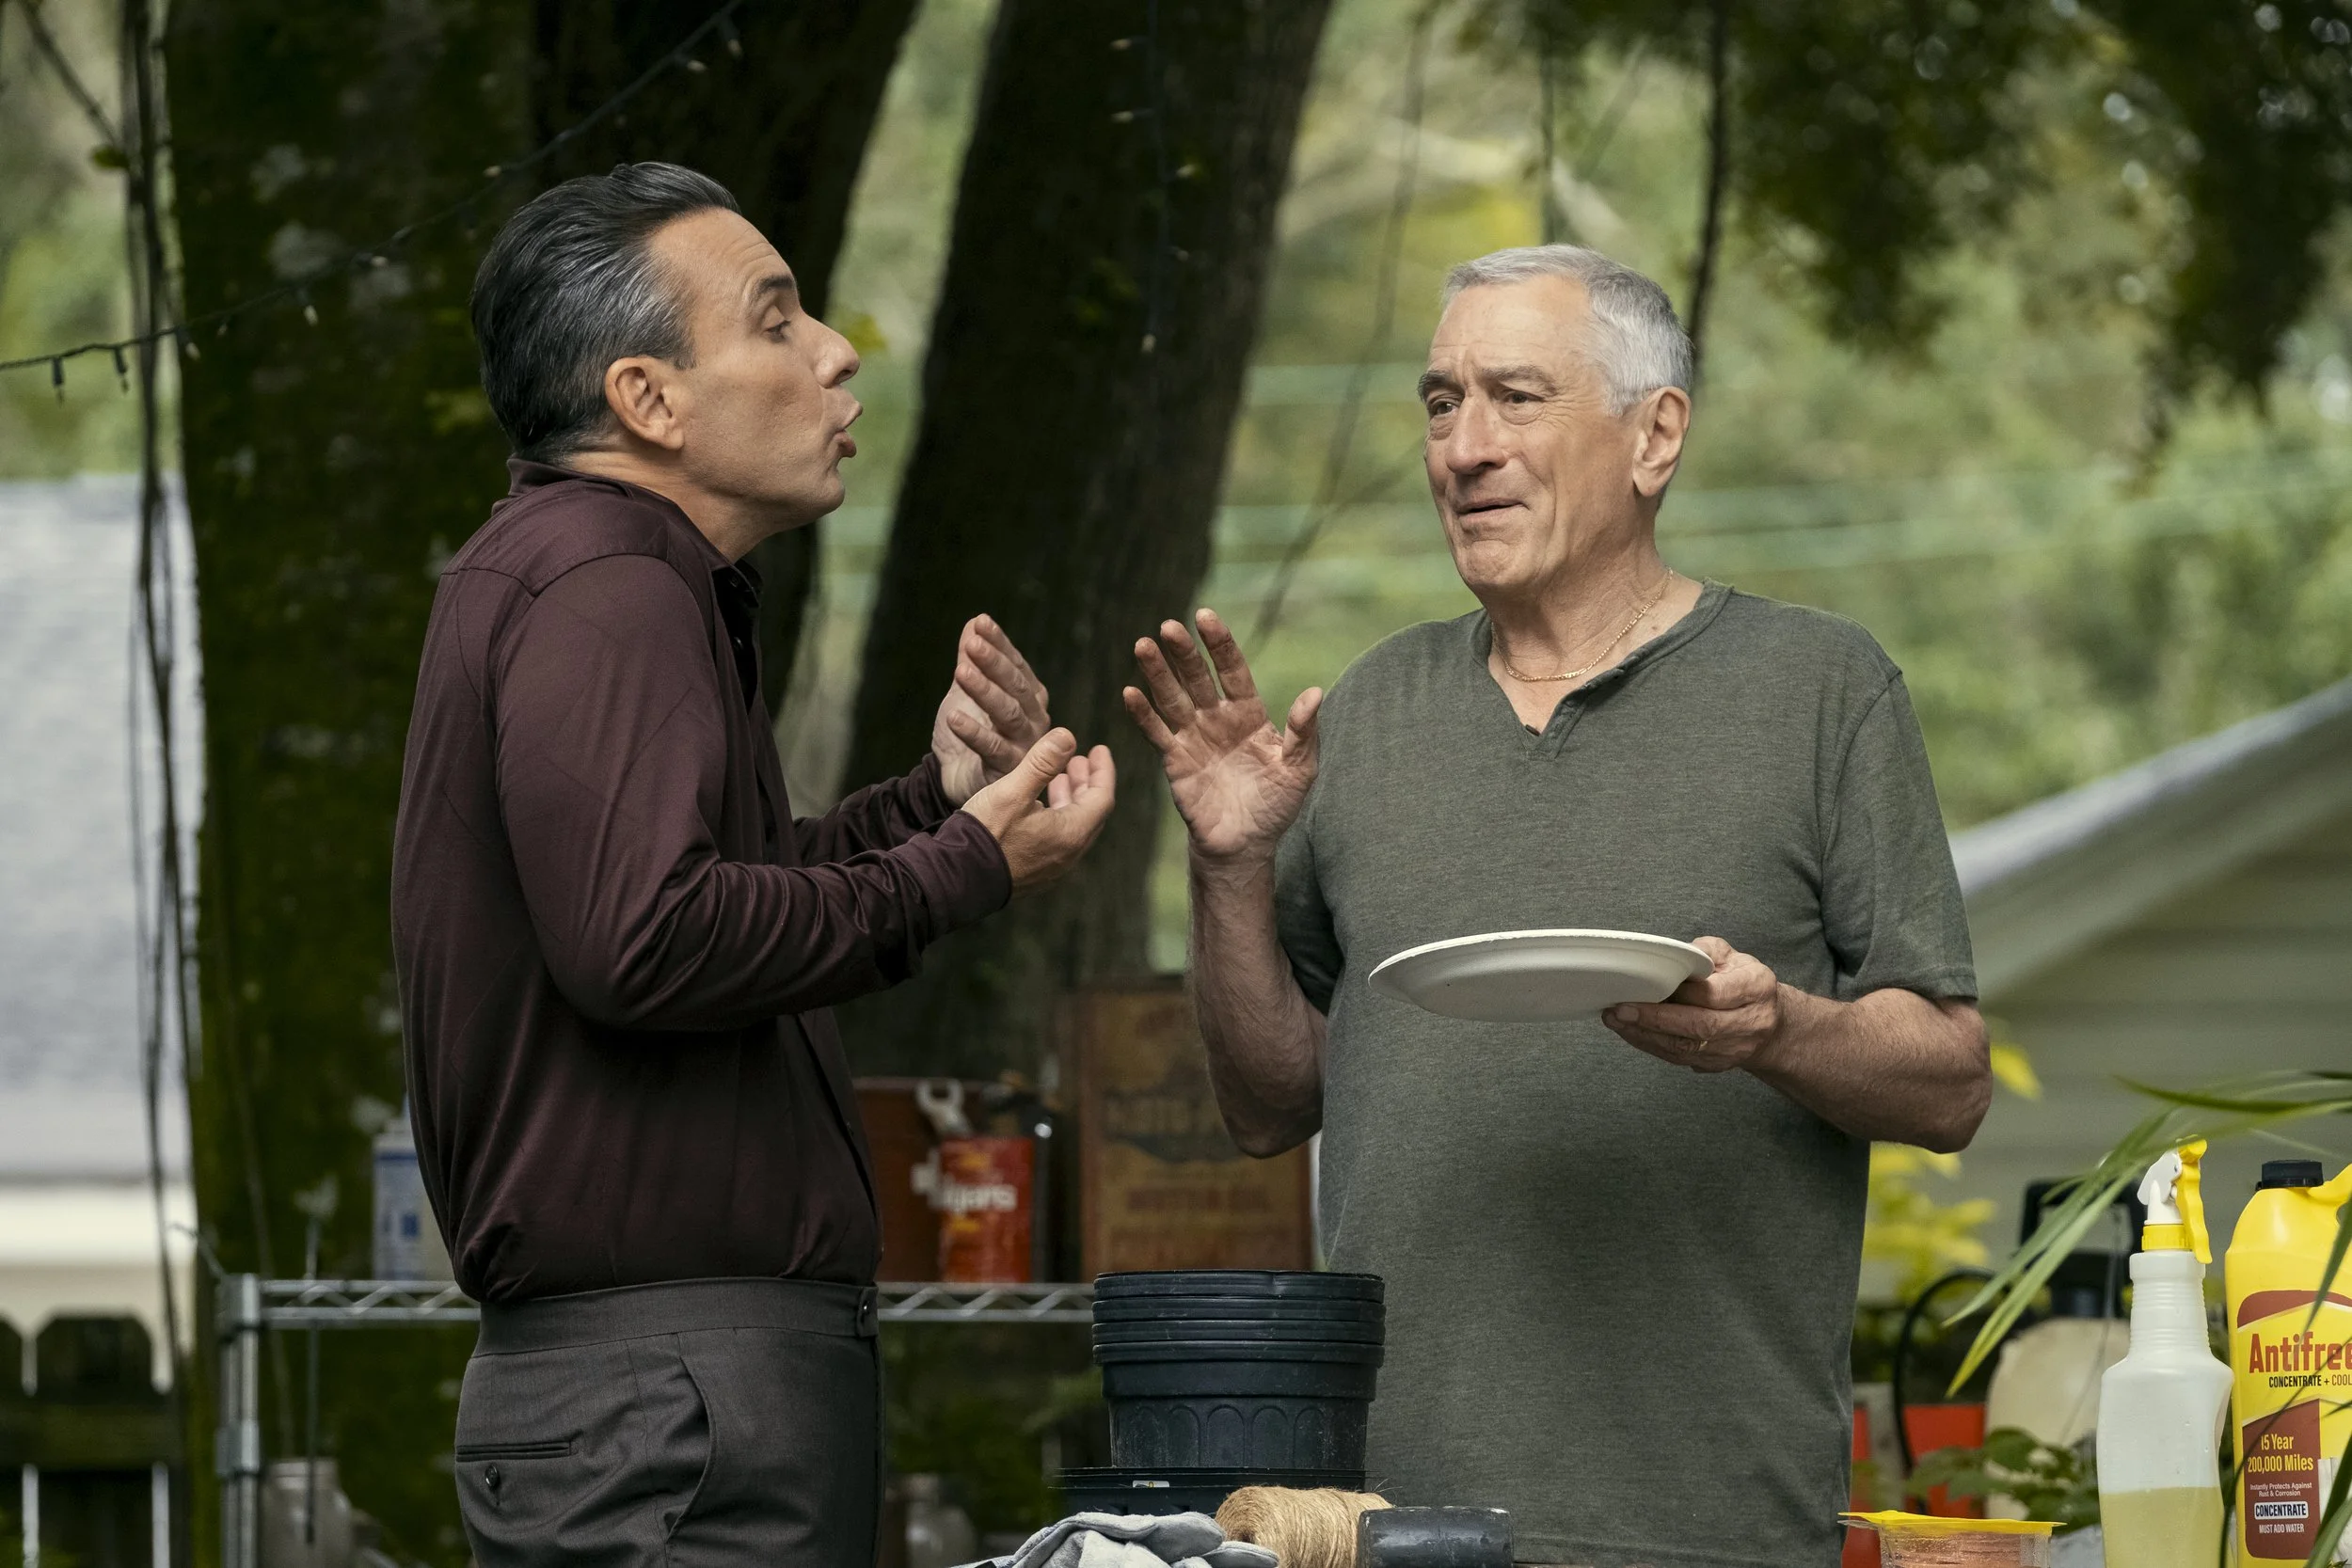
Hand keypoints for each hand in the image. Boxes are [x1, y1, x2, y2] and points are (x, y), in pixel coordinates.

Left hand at [933, 614, 1051, 804]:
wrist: (954, 781)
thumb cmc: (966, 735)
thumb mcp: (964, 693)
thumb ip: (972, 661)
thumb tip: (974, 623)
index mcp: (1028, 697)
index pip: (1016, 665)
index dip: (1000, 644)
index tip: (980, 623)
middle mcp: (1034, 719)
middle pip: (1016, 688)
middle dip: (994, 664)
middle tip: (972, 645)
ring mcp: (1025, 746)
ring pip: (1008, 714)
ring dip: (985, 692)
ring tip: (961, 671)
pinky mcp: (1010, 771)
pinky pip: (993, 749)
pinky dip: (974, 732)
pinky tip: (953, 717)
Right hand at [958, 728, 1116, 892]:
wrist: (957, 877)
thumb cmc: (986, 833)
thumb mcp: (1013, 791)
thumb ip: (1042, 763)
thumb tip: (1067, 737)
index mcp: (1071, 833)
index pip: (1102, 797)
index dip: (1103, 770)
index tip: (1099, 750)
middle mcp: (1069, 854)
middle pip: (1091, 812)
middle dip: (1087, 783)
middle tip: (1078, 760)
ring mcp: (1053, 866)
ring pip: (1072, 826)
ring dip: (1070, 798)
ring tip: (1058, 777)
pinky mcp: (1037, 872)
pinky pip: (1058, 839)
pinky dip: (1056, 816)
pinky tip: (1038, 805)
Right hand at [1124, 608, 1320, 863]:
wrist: (1246, 844)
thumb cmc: (1276, 805)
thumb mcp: (1300, 769)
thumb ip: (1303, 732)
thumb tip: (1314, 693)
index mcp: (1249, 714)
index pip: (1232, 670)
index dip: (1220, 645)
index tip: (1205, 617)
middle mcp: (1217, 718)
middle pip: (1197, 678)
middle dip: (1183, 653)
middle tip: (1168, 627)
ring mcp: (1193, 737)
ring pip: (1172, 698)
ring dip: (1157, 673)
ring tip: (1143, 645)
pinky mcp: (1174, 760)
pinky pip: (1157, 732)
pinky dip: (1143, 714)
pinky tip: (1129, 693)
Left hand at [1602, 937, 1784, 1074]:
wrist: (1770, 1025)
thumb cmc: (1744, 983)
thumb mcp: (1732, 956)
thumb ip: (1704, 951)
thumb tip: (1673, 955)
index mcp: (1755, 988)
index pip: (1714, 994)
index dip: (1681, 993)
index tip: (1649, 986)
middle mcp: (1750, 1022)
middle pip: (1699, 1026)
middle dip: (1654, 1019)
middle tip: (1619, 1010)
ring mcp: (1734, 1048)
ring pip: (1686, 1047)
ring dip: (1645, 1035)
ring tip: (1616, 1020)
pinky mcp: (1717, 1064)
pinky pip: (1679, 1058)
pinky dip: (1651, 1045)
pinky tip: (1630, 1032)